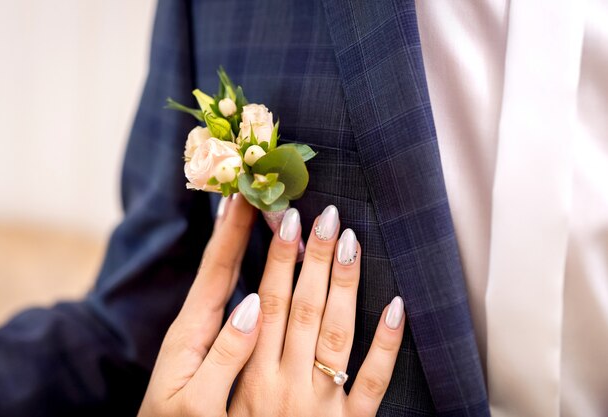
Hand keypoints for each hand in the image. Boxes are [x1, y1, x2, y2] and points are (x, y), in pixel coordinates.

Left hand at [138, 195, 260, 416]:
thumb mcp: (196, 403)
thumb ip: (224, 357)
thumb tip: (254, 306)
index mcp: (190, 332)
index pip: (216, 270)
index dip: (231, 232)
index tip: (246, 195)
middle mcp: (196, 323)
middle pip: (220, 264)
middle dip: (237, 225)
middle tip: (254, 187)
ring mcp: (203, 331)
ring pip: (226, 275)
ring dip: (241, 241)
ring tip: (256, 210)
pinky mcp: (212, 342)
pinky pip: (232, 295)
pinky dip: (243, 268)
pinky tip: (256, 260)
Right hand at [228, 205, 404, 416]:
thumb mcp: (225, 402)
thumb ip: (238, 358)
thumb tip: (252, 303)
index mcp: (252, 378)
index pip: (266, 304)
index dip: (276, 258)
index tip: (285, 219)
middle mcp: (286, 385)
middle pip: (301, 308)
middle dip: (311, 258)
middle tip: (323, 214)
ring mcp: (322, 403)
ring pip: (335, 333)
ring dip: (344, 284)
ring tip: (350, 240)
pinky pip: (373, 381)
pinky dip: (386, 343)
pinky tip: (397, 305)